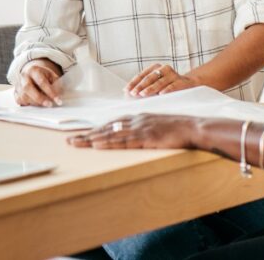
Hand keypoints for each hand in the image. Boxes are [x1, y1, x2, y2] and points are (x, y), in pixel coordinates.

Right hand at [14, 59, 62, 106]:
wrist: (31, 73)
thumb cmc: (43, 76)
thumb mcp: (51, 75)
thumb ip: (56, 84)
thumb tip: (59, 94)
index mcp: (33, 70)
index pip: (41, 81)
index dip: (50, 92)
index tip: (58, 100)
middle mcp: (24, 77)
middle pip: (28, 88)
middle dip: (39, 98)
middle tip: (49, 105)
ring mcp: (18, 85)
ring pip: (24, 96)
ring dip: (35, 103)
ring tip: (45, 105)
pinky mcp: (16, 94)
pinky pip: (20, 101)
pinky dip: (29, 104)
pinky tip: (36, 104)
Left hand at [67, 114, 197, 148]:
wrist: (194, 127)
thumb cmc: (179, 129)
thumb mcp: (159, 126)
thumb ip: (146, 129)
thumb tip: (134, 136)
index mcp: (139, 117)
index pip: (112, 124)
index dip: (97, 130)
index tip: (83, 135)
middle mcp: (136, 120)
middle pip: (106, 128)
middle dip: (87, 134)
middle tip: (70, 140)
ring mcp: (140, 128)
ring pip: (110, 134)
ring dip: (91, 139)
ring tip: (75, 143)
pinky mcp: (146, 137)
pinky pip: (123, 141)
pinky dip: (108, 143)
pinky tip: (96, 145)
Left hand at [125, 64, 197, 96]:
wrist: (188, 84)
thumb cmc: (167, 86)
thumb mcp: (155, 84)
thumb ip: (144, 86)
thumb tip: (127, 93)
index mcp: (155, 68)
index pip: (142, 75)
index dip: (133, 83)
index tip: (126, 90)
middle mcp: (164, 68)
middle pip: (149, 78)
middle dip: (140, 86)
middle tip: (133, 93)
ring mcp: (172, 74)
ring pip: (159, 82)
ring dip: (151, 89)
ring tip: (143, 94)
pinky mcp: (181, 81)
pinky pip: (173, 86)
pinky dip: (167, 90)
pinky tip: (161, 94)